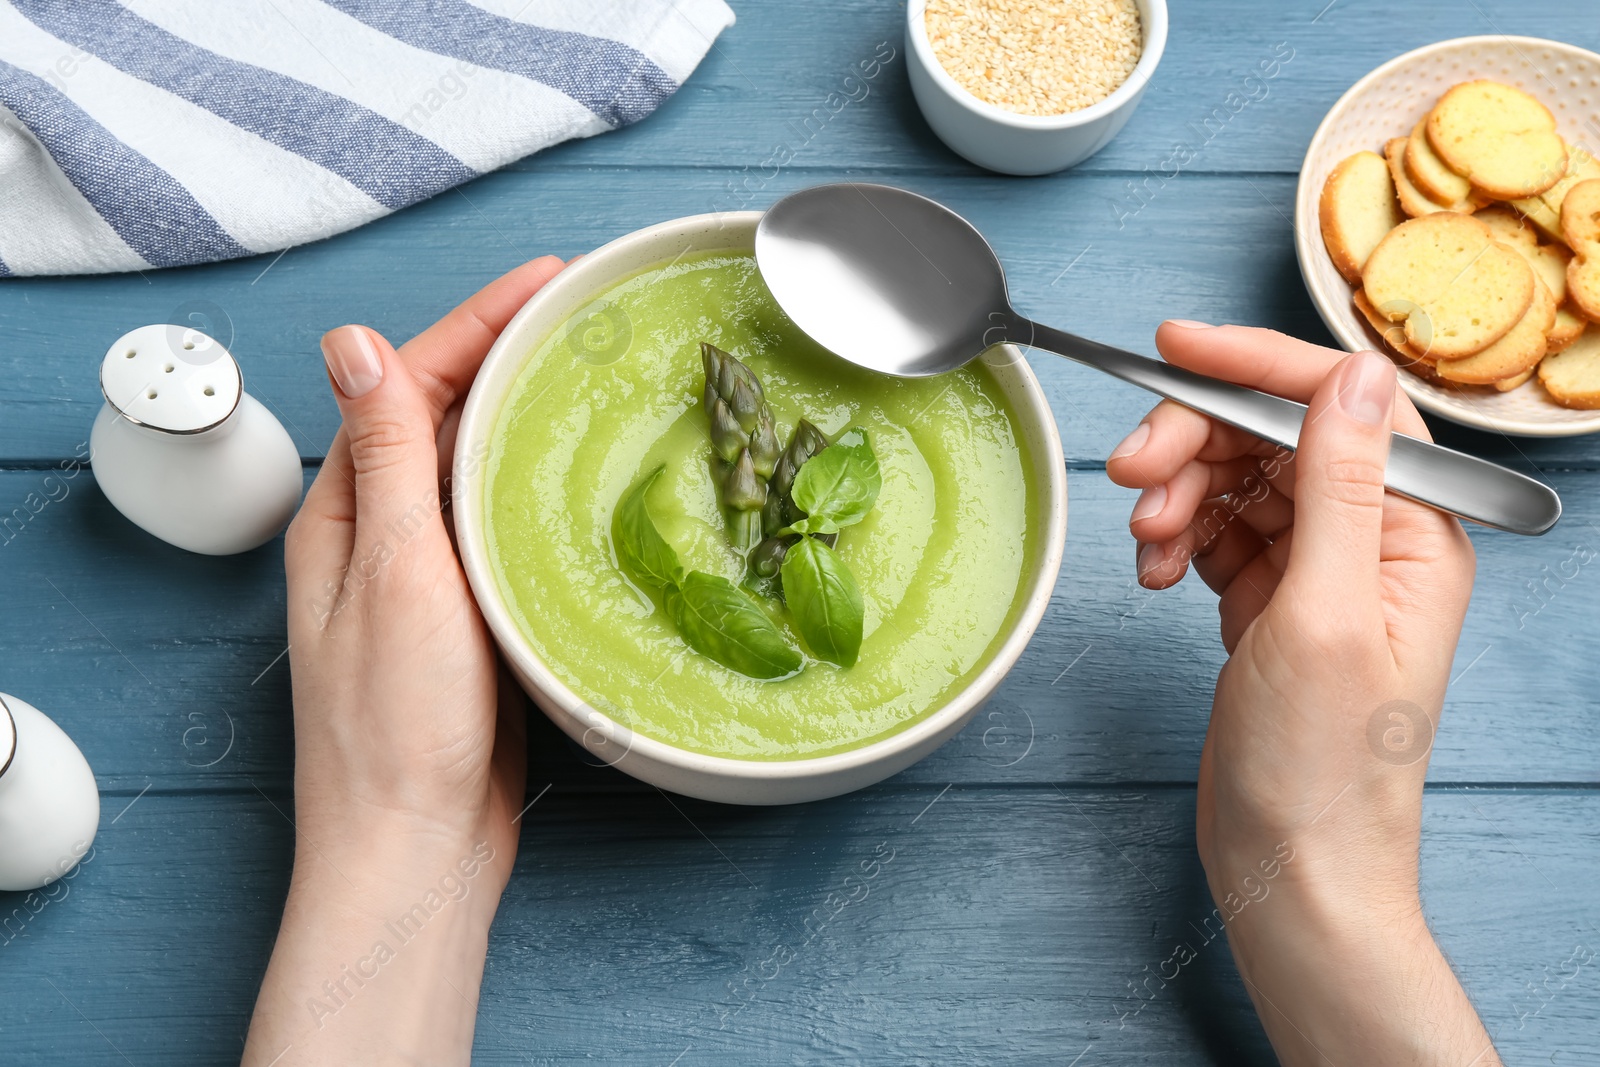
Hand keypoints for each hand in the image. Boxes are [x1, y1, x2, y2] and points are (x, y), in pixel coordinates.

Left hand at [244, 256, 565, 1066]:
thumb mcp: (393, 572)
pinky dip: (538, 489)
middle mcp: (380, 537)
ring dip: (524, 418)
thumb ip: (382, 458)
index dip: (476, 322)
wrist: (418, 847)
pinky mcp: (470, 619)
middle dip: (505, 355)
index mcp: (346, 514)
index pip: (407, 384)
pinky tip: (584, 480)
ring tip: (594, 378)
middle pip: (442, 417)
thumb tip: (353, 342)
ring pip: (476, 471)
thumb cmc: (397, 723)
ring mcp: (426, 579)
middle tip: (583, 317)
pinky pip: (502, 529)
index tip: (548, 281)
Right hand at [1107, 323, 1496, 1064]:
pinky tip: (1156, 575)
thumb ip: (1341, 487)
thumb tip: (1357, 374)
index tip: (1172, 348)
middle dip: (1194, 442)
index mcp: (1413, 534)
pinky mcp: (1270, 604)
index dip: (1253, 365)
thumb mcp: (1326, 616)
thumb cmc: (1319, 768)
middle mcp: (1372, 543)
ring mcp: (1317, 573)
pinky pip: (1215, 533)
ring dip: (1178, 496)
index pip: (1337, 404)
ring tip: (1145, 545)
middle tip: (1130, 475)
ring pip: (1236, 480)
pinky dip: (1176, 541)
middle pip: (1273, 436)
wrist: (1290, 870)